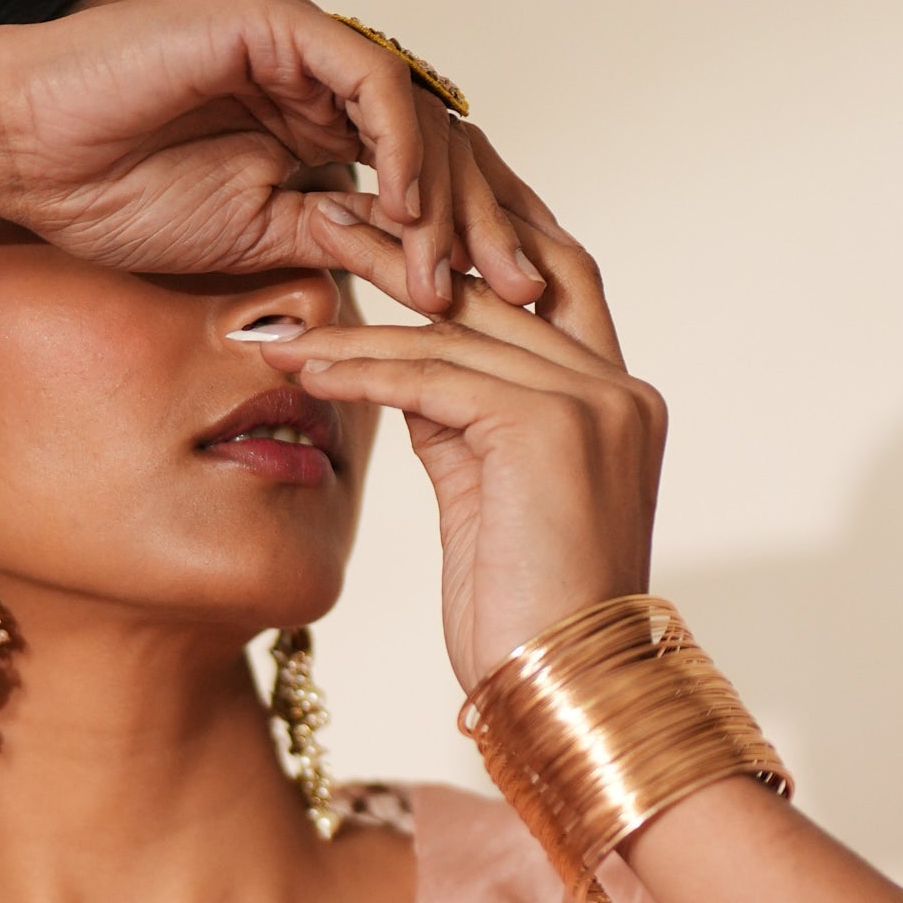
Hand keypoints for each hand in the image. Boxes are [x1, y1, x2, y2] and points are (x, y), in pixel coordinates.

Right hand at [0, 0, 550, 319]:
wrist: (25, 148)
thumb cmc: (114, 195)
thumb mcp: (259, 244)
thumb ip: (340, 246)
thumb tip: (428, 288)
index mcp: (322, 132)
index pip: (428, 184)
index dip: (474, 245)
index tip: (512, 316)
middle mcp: (327, 83)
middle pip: (445, 149)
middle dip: (490, 227)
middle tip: (529, 298)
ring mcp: (307, 47)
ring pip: (421, 118)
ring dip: (455, 200)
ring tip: (477, 275)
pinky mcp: (282, 24)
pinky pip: (371, 83)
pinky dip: (398, 149)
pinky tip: (408, 214)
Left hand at [255, 193, 665, 690]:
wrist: (567, 700)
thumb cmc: (524, 626)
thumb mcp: (488, 501)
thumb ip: (464, 425)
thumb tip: (407, 369)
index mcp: (618, 401)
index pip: (548, 277)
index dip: (476, 230)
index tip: (396, 203)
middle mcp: (617, 390)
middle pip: (497, 280)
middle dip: (407, 239)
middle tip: (325, 206)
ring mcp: (591, 404)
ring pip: (452, 329)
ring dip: (357, 307)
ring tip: (284, 294)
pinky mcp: (546, 430)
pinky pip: (431, 377)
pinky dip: (360, 369)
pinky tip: (303, 365)